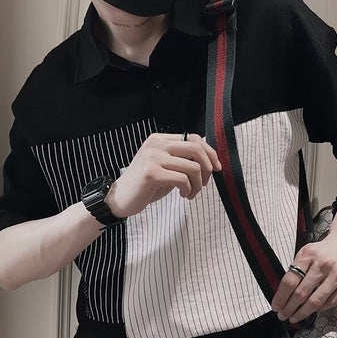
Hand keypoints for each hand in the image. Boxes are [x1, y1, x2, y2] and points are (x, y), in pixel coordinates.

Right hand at [105, 132, 221, 217]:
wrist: (119, 199)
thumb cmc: (144, 185)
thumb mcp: (164, 167)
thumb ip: (181, 159)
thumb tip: (210, 161)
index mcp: (159, 139)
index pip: (194, 139)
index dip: (210, 153)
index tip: (217, 168)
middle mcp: (156, 144)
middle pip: (196, 149)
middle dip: (208, 168)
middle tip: (205, 183)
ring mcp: (153, 158)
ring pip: (193, 167)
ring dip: (198, 184)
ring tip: (191, 193)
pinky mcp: (151, 173)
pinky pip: (183, 179)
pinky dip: (189, 190)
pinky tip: (184, 195)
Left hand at [271, 231, 336, 322]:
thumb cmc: (326, 249)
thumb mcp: (307, 253)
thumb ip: (297, 269)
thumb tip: (284, 292)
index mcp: (307, 255)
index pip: (289, 281)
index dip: (280, 297)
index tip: (276, 306)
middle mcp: (322, 264)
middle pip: (300, 293)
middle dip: (289, 308)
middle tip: (283, 315)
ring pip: (316, 301)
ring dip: (303, 312)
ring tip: (296, 317)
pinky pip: (332, 301)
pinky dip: (320, 309)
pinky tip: (313, 311)